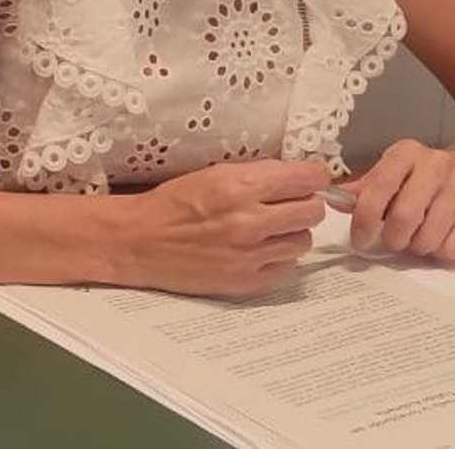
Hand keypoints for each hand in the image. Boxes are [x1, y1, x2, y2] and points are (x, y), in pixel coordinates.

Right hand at [120, 159, 329, 296]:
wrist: (141, 241)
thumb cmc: (174, 203)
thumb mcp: (215, 172)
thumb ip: (258, 174)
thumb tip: (297, 176)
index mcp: (240, 186)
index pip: (306, 178)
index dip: (314, 176)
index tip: (312, 177)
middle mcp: (248, 221)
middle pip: (312, 211)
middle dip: (305, 203)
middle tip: (289, 202)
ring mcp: (249, 255)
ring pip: (303, 241)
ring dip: (291, 232)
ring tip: (269, 227)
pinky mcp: (245, 282)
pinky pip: (287, 268)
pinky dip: (278, 257)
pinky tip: (259, 248)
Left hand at [340, 139, 454, 260]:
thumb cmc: (423, 178)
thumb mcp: (392, 173)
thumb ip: (364, 188)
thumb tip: (332, 199)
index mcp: (406, 153)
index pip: (379, 186)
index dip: (365, 217)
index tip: (359, 238)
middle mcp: (436, 164)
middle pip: (405, 216)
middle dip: (394, 238)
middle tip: (393, 242)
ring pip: (430, 236)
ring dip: (418, 247)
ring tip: (418, 239)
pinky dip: (442, 252)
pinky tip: (441, 240)